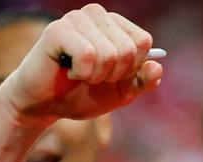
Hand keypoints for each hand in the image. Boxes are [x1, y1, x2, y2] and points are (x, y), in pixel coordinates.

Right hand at [0, 5, 161, 123]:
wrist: (45, 106)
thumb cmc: (81, 94)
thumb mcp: (120, 93)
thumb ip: (143, 81)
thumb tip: (157, 66)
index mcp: (114, 24)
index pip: (143, 42)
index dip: (131, 69)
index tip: (111, 74)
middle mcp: (96, 14)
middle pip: (128, 49)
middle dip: (113, 75)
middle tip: (92, 77)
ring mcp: (75, 19)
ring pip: (109, 54)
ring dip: (95, 76)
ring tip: (79, 74)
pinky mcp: (57, 30)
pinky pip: (87, 56)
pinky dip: (81, 74)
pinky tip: (67, 71)